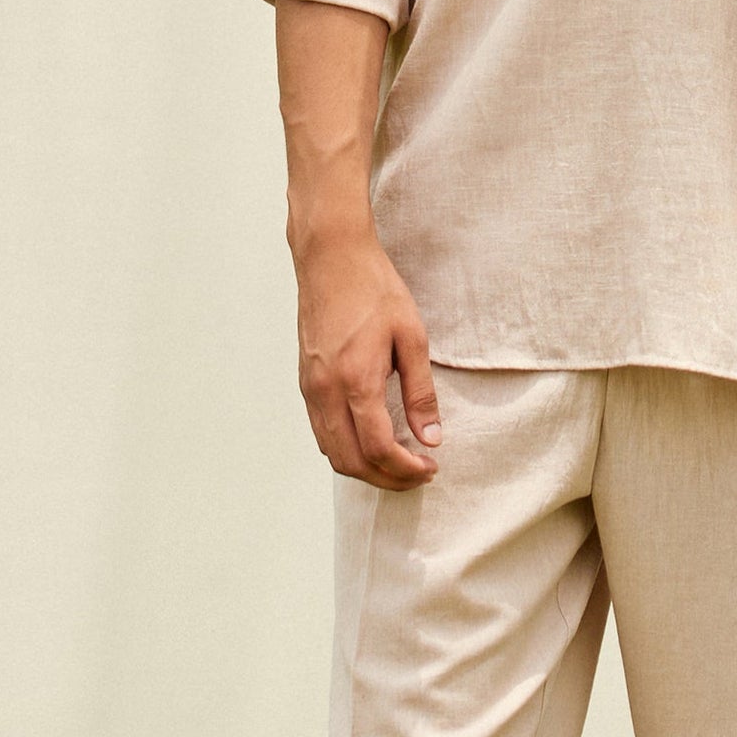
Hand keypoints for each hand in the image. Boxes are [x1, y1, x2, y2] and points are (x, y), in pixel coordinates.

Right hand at [296, 223, 439, 488]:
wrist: (331, 257)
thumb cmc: (374, 289)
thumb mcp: (412, 336)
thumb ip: (421, 392)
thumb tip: (431, 437)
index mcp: (357, 380)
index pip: (379, 448)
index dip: (407, 469)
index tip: (431, 467)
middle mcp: (327, 391)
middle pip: (351, 461)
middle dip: (387, 479)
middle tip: (417, 474)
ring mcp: (311, 388)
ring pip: (332, 452)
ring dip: (365, 469)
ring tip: (397, 464)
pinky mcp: (305, 381)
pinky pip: (321, 432)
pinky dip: (346, 449)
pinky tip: (370, 441)